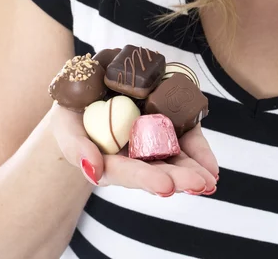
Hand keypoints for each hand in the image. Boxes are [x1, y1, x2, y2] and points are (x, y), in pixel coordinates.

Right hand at [50, 102, 218, 195]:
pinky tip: (211, 165)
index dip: (146, 179)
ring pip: (174, 158)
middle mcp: (133, 157)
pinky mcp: (165, 123)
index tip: (165, 186)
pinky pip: (184, 138)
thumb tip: (93, 169)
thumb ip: (76, 148)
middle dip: (179, 178)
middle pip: (157, 170)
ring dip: (194, 169)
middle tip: (199, 184)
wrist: (86, 92)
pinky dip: (198, 152)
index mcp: (109, 163)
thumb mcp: (66, 128)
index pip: (127, 172)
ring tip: (210, 179)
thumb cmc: (72, 116)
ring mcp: (151, 141)